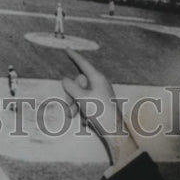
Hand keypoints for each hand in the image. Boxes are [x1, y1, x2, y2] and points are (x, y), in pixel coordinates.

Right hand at [62, 49, 137, 164]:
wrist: (114, 131)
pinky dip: (84, 112)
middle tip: (68, 107)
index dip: (74, 56)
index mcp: (97, 78)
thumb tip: (65, 80)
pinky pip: (87, 104)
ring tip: (73, 116)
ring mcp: (100, 94)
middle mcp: (99, 84)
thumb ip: (71, 87)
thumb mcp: (82, 98)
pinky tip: (87, 121)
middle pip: (79, 83)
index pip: (83, 64)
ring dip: (75, 106)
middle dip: (71, 95)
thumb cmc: (101, 112)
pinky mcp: (101, 105)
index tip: (67, 49)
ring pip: (81, 95)